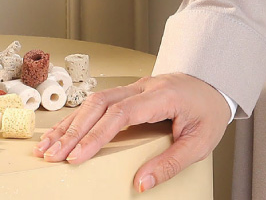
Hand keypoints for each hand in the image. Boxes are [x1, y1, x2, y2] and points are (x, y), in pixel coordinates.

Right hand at [32, 71, 232, 191]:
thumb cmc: (210, 111)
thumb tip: (140, 183)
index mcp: (163, 96)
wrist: (218, 82)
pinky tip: (63, 132)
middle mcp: (146, 86)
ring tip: (48, 148)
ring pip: (96, 100)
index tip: (77, 157)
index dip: (96, 135)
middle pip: (101, 103)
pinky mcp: (132, 92)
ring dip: (71, 123)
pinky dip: (79, 117)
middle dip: (74, 131)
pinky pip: (101, 101)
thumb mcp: (200, 142)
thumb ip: (171, 163)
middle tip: (53, 157)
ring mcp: (137, 86)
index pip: (121, 113)